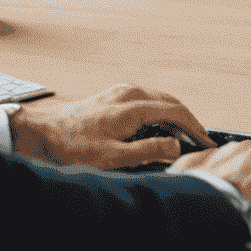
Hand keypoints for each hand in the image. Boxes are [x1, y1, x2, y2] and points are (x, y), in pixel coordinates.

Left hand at [8, 84, 214, 168]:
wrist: (43, 133)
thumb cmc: (73, 147)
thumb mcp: (112, 158)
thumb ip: (147, 152)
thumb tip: (176, 147)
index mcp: (133, 106)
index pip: (176, 112)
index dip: (195, 128)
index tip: (207, 142)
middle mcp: (130, 93)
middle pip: (171, 102)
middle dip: (188, 121)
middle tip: (200, 140)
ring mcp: (121, 92)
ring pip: (159, 100)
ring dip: (174, 117)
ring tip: (183, 137)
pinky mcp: (113, 97)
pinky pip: (147, 101)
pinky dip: (160, 113)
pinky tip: (158, 128)